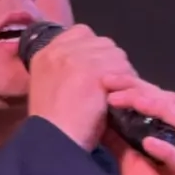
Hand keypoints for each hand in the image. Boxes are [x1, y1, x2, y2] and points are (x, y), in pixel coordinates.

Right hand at [28, 23, 137, 150]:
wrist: (53, 141)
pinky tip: (122, 99)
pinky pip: (123, 69)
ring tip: (116, 93)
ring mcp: (78, 58)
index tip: (96, 68)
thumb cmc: (53, 125)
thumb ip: (64, 69)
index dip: (93, 49)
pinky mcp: (96, 71)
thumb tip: (91, 64)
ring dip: (120, 72)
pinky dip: (127, 83)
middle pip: (101, 42)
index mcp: (46, 53)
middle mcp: (61, 50)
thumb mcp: (48, 87)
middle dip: (109, 61)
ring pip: (115, 54)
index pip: (80, 32)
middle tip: (110, 84)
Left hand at [105, 82, 174, 174]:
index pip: (151, 97)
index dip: (130, 85)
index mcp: (165, 130)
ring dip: (161, 109)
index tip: (104, 80)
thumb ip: (119, 140)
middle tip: (113, 88)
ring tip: (135, 103)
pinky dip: (168, 150)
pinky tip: (149, 143)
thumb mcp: (131, 162)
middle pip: (169, 101)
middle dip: (141, 90)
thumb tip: (97, 119)